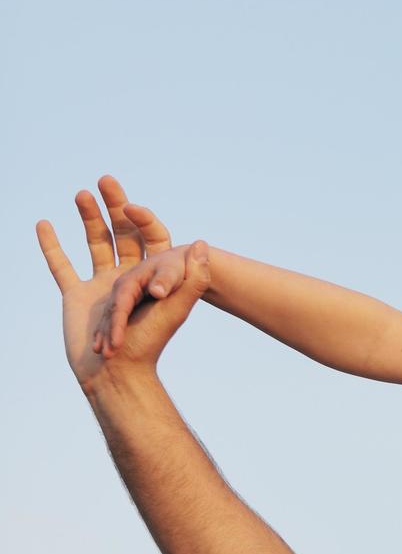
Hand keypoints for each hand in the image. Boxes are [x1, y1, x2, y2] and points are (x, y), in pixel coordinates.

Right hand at [37, 178, 208, 388]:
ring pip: (93, 243)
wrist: (115, 373)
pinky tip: (44, 223)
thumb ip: (192, 279)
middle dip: (114, 207)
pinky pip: (61, 266)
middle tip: (106, 180)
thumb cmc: (147, 346)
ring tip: (80, 193)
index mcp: (150, 279)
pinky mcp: (77, 296)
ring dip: (87, 218)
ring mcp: (100, 287)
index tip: (132, 203)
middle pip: (121, 234)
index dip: (142, 218)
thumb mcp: (174, 310)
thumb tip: (205, 245)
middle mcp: (126, 279)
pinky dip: (51, 245)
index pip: (149, 239)